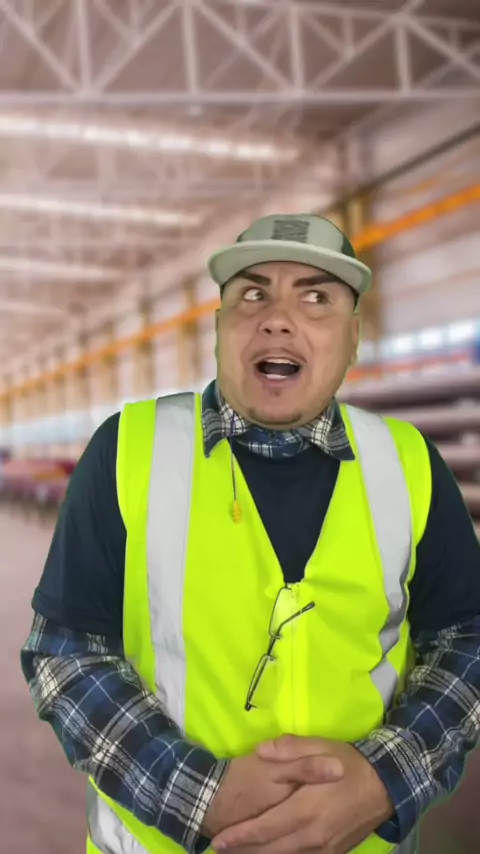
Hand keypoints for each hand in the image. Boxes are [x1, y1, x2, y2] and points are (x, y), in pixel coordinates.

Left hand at [211, 735, 393, 852]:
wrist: (386, 786)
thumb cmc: (349, 763)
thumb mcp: (321, 745)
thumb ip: (290, 748)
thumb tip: (260, 751)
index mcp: (307, 808)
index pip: (265, 828)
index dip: (239, 836)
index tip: (217, 840)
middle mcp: (313, 835)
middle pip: (270, 849)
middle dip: (242, 851)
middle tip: (219, 850)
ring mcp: (324, 848)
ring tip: (237, 853)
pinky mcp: (333, 853)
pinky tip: (269, 853)